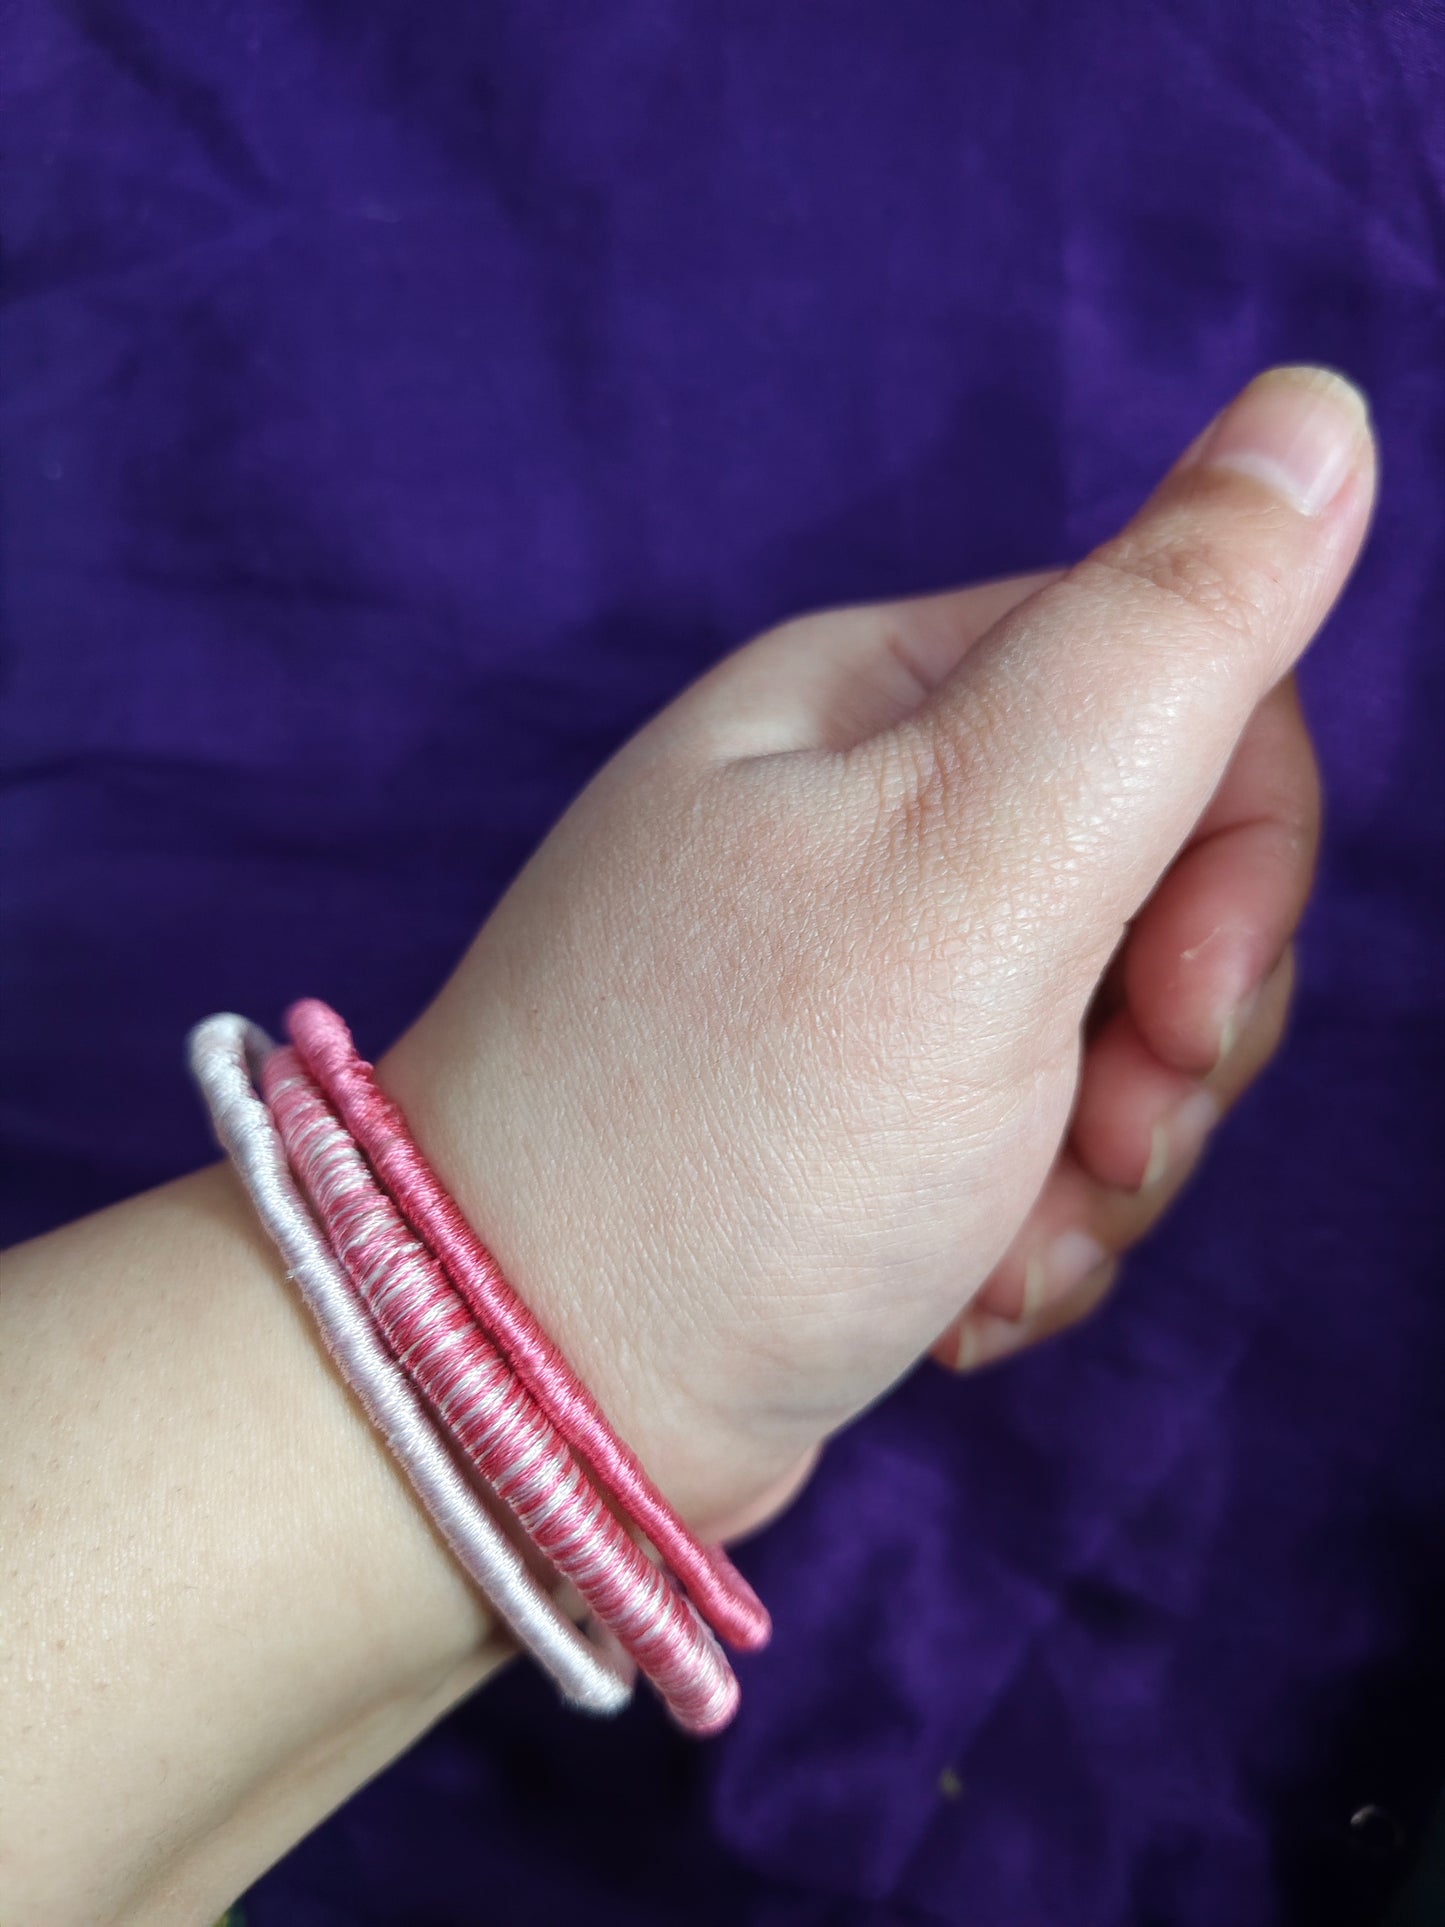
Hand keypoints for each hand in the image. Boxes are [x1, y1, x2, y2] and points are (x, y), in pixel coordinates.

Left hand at [381, 367, 1373, 1542]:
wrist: (511, 1394)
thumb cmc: (730, 1131)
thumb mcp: (971, 867)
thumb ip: (1165, 643)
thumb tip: (1315, 415)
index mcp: (888, 699)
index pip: (1189, 686)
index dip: (1242, 858)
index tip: (1177, 1007)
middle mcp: (871, 814)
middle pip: (1167, 871)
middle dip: (1175, 1040)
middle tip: (1089, 1150)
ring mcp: (865, 971)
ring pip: (1120, 1030)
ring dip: (1107, 1167)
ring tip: (993, 1255)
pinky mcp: (865, 1110)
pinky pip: (1040, 1141)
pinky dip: (1034, 1233)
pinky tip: (956, 1297)